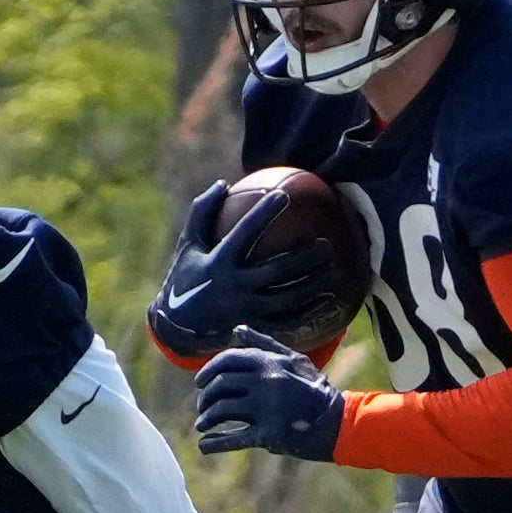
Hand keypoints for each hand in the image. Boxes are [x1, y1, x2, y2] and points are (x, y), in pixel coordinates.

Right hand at [148, 182, 336, 362]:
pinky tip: (329, 300)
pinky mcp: (254, 328)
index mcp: (218, 263)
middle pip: (277, 270)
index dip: (263, 213)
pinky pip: (287, 321)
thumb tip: (222, 183)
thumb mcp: (187, 245)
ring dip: (314, 284)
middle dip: (304, 257)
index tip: (283, 195)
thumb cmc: (185, 277)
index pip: (244, 233)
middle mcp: (235, 288)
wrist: (177, 329)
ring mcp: (246, 311)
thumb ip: (202, 213)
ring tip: (334, 269)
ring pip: (288, 297)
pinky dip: (309, 311)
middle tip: (327, 244)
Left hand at [192, 326, 344, 459]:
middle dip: (205, 397)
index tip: (199, 383)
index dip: (207, 371)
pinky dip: (214, 443)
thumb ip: (264, 345)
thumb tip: (236, 329)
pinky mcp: (269, 434)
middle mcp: (266, 382)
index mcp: (270, 363)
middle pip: (220, 385)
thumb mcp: (295, 360)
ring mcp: (266, 409)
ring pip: (222, 410)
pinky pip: (233, 438)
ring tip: (202, 425)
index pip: (227, 360)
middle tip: (202, 407)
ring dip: (206, 419)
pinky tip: (204, 445)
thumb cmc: (315, 389)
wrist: (339, 423)